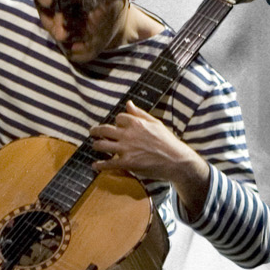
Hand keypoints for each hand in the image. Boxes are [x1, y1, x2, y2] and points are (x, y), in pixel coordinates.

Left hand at [88, 109, 205, 195]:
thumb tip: (129, 103)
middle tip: (92, 132)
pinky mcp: (127, 163)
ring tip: (94, 146)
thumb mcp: (155, 123)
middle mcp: (128, 134)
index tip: (116, 126)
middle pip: (104, 130)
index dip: (116, 122)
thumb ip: (140, 114)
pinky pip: (108, 164)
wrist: (176, 161)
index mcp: (136, 123)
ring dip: (95, 145)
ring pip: (102, 145)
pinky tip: (95, 165)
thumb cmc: (168, 141)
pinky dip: (99, 165)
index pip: (118, 118)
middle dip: (95, 131)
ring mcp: (126, 149)